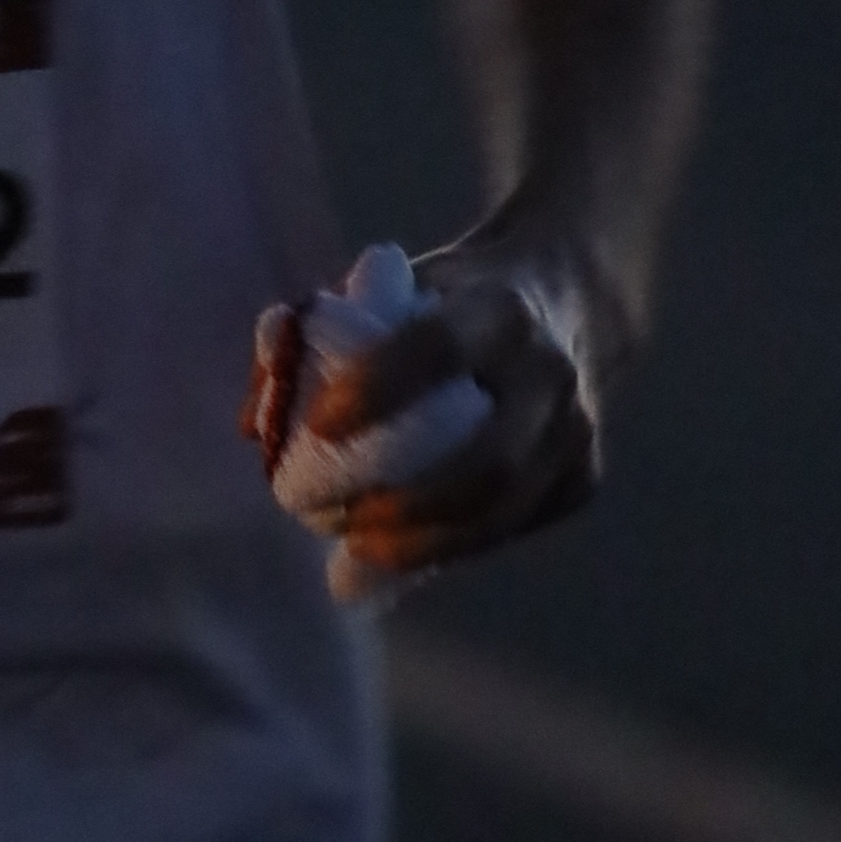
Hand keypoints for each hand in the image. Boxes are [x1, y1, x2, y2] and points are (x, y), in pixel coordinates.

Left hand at [296, 234, 608, 589]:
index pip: (441, 346)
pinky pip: (512, 525)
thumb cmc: (453, 301)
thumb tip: (255, 424)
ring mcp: (578, 428)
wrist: (576, 297)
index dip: (378, 387)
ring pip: (503, 505)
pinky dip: (450, 547)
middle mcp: (552, 368)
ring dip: (421, 542)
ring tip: (353, 552)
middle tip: (328, 517)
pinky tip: (396, 555)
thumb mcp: (396, 287)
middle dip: (401, 501)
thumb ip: (318, 338)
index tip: (317, 426)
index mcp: (501, 306)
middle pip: (485, 456)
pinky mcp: (585, 476)